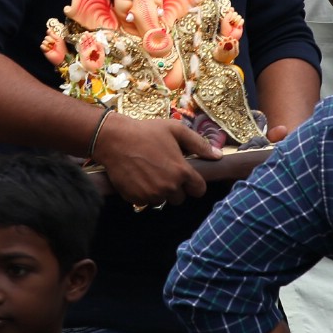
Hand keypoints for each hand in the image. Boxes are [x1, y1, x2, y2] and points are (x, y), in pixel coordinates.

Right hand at [96, 114, 215, 206]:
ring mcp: (151, 194)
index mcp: (181, 172)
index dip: (194, 184)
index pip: (199, 190)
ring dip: (158, 191)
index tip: (187, 177)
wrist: (114, 139)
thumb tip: (218, 156)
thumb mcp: (176, 130)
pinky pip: (144, 202)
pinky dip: (142, 193)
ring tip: (149, 173)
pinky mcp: (135, 198)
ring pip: (162, 201)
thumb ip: (199, 144)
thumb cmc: (147, 131)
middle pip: (180, 198)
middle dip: (175, 188)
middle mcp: (169, 187)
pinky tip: (138, 178)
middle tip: (164, 171)